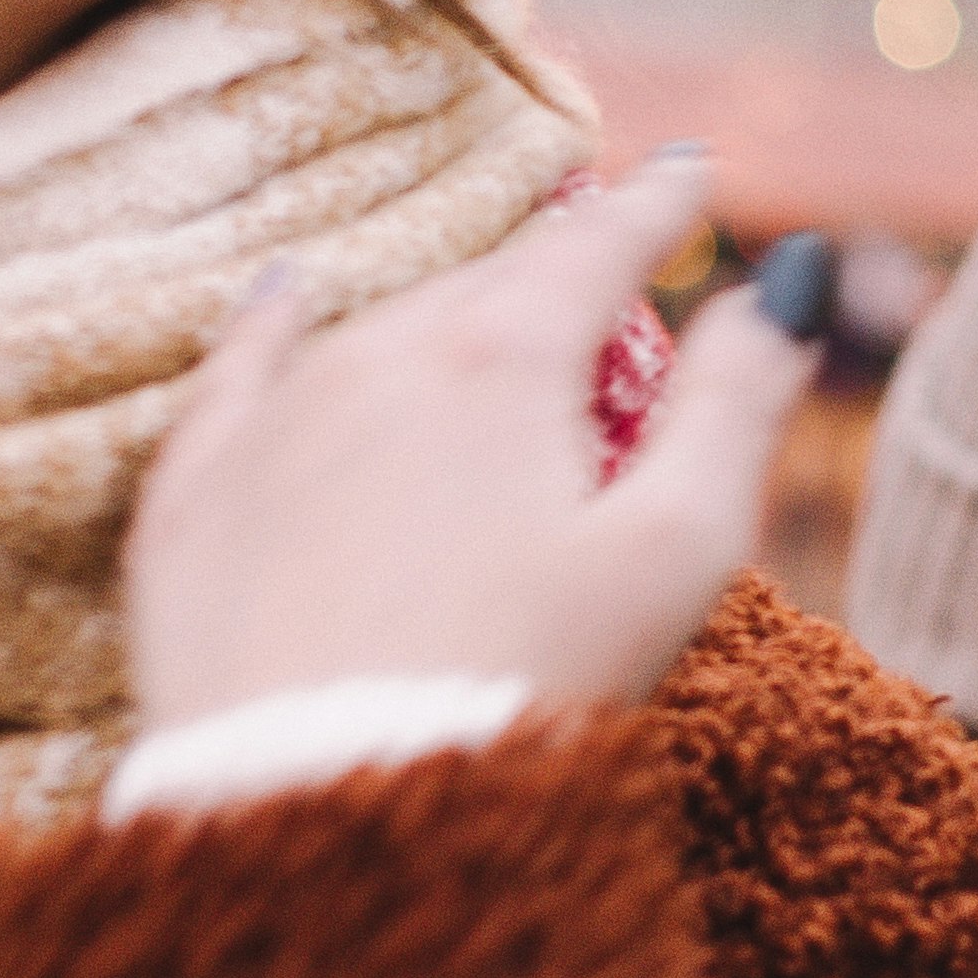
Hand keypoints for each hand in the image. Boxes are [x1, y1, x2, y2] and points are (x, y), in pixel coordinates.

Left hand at [123, 153, 819, 734]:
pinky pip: (237, 374)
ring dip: (438, 319)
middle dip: (550, 281)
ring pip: (373, 330)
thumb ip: (736, 403)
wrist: (322, 806)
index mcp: (499, 357)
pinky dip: (273, 326)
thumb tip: (785, 286)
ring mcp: (272, 421)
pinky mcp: (192, 497)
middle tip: (601, 289)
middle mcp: (373, 356)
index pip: (594, 247)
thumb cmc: (525, 683)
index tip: (693, 171)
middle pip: (485, 290)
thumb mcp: (676, 549)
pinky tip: (284, 294)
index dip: (654, 207)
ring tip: (483, 320)